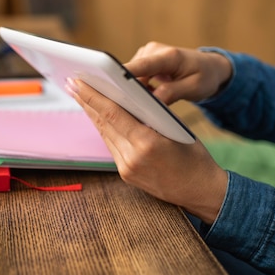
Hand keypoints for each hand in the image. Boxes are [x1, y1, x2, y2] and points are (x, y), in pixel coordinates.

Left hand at [66, 78, 227, 223]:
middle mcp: (132, 157)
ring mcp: (127, 168)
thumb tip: (128, 95)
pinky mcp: (126, 174)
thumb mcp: (177, 129)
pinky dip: (104, 129)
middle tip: (73, 84)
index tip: (79, 82)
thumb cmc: (195, 158)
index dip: (93, 96)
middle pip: (103, 123)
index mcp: (147, 143)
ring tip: (81, 96)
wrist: (201, 191)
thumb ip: (152, 114)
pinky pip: (111, 146)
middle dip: (86, 102)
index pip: (113, 114)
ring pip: (104, 134)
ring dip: (92, 114)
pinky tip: (98, 117)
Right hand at [124, 42, 232, 104]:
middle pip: (131, 73)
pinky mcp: (144, 61)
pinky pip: (134, 77)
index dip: (123, 75)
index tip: (108, 84)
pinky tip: (145, 99)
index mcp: (168, 56)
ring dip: (134, 92)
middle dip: (128, 91)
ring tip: (143, 105)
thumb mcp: (194, 88)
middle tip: (132, 111)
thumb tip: (153, 101)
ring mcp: (146, 54)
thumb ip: (172, 93)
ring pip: (131, 77)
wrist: (210, 67)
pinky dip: (137, 90)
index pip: (141, 66)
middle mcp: (153, 51)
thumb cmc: (205, 76)